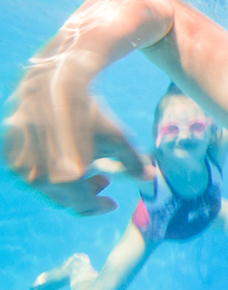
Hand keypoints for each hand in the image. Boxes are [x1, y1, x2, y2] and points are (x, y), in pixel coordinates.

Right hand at [3, 56, 146, 215]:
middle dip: (87, 193)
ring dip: (69, 184)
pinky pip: (31, 171)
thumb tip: (150, 178)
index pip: (84, 205)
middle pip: (66, 199)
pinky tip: (65, 157)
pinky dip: (50, 171)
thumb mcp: (120, 139)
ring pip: (47, 187)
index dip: (100, 206)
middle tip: (104, 180)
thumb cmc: (92, 113)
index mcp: (67, 180)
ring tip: (87, 167)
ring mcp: (21, 166)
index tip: (112, 203)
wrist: (57, 83)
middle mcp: (40, 178)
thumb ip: (134, 164)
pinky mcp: (10, 153)